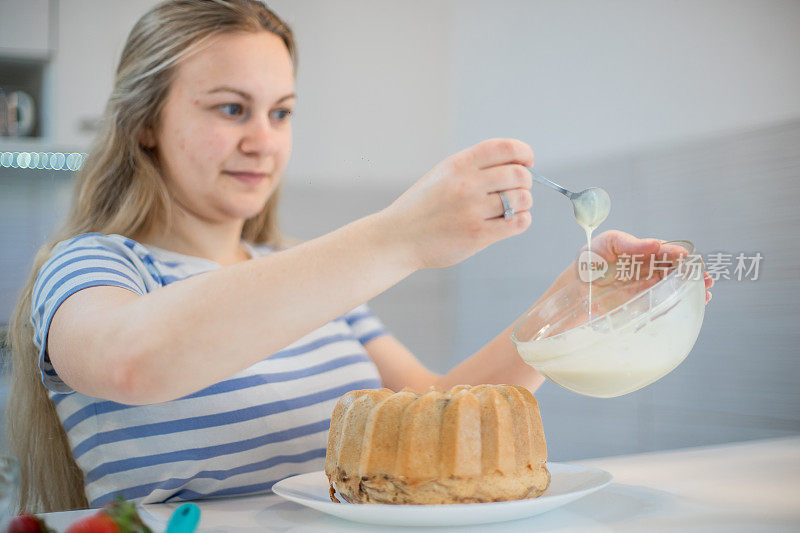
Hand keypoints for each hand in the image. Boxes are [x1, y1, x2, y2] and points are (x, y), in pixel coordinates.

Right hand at [381, 138, 533, 268]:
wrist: (398, 238)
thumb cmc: (422, 207)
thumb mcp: (441, 175)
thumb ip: (473, 167)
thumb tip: (516, 166)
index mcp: (457, 165)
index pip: (504, 148)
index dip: (523, 152)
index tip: (527, 161)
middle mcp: (466, 185)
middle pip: (518, 175)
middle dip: (525, 182)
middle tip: (518, 190)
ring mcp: (472, 211)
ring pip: (521, 199)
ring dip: (524, 203)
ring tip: (513, 208)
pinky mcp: (477, 235)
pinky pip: (517, 223)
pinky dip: (522, 220)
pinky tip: (512, 221)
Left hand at [562, 230, 713, 304]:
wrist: (576, 285)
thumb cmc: (592, 258)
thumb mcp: (608, 243)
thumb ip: (631, 244)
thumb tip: (656, 244)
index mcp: (645, 252)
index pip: (668, 252)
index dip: (680, 255)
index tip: (688, 258)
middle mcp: (650, 269)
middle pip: (678, 270)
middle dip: (694, 273)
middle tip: (705, 277)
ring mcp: (648, 287)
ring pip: (675, 287)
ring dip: (692, 289)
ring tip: (705, 293)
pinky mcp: (642, 303)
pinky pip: (663, 305)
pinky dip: (678, 305)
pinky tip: (691, 304)